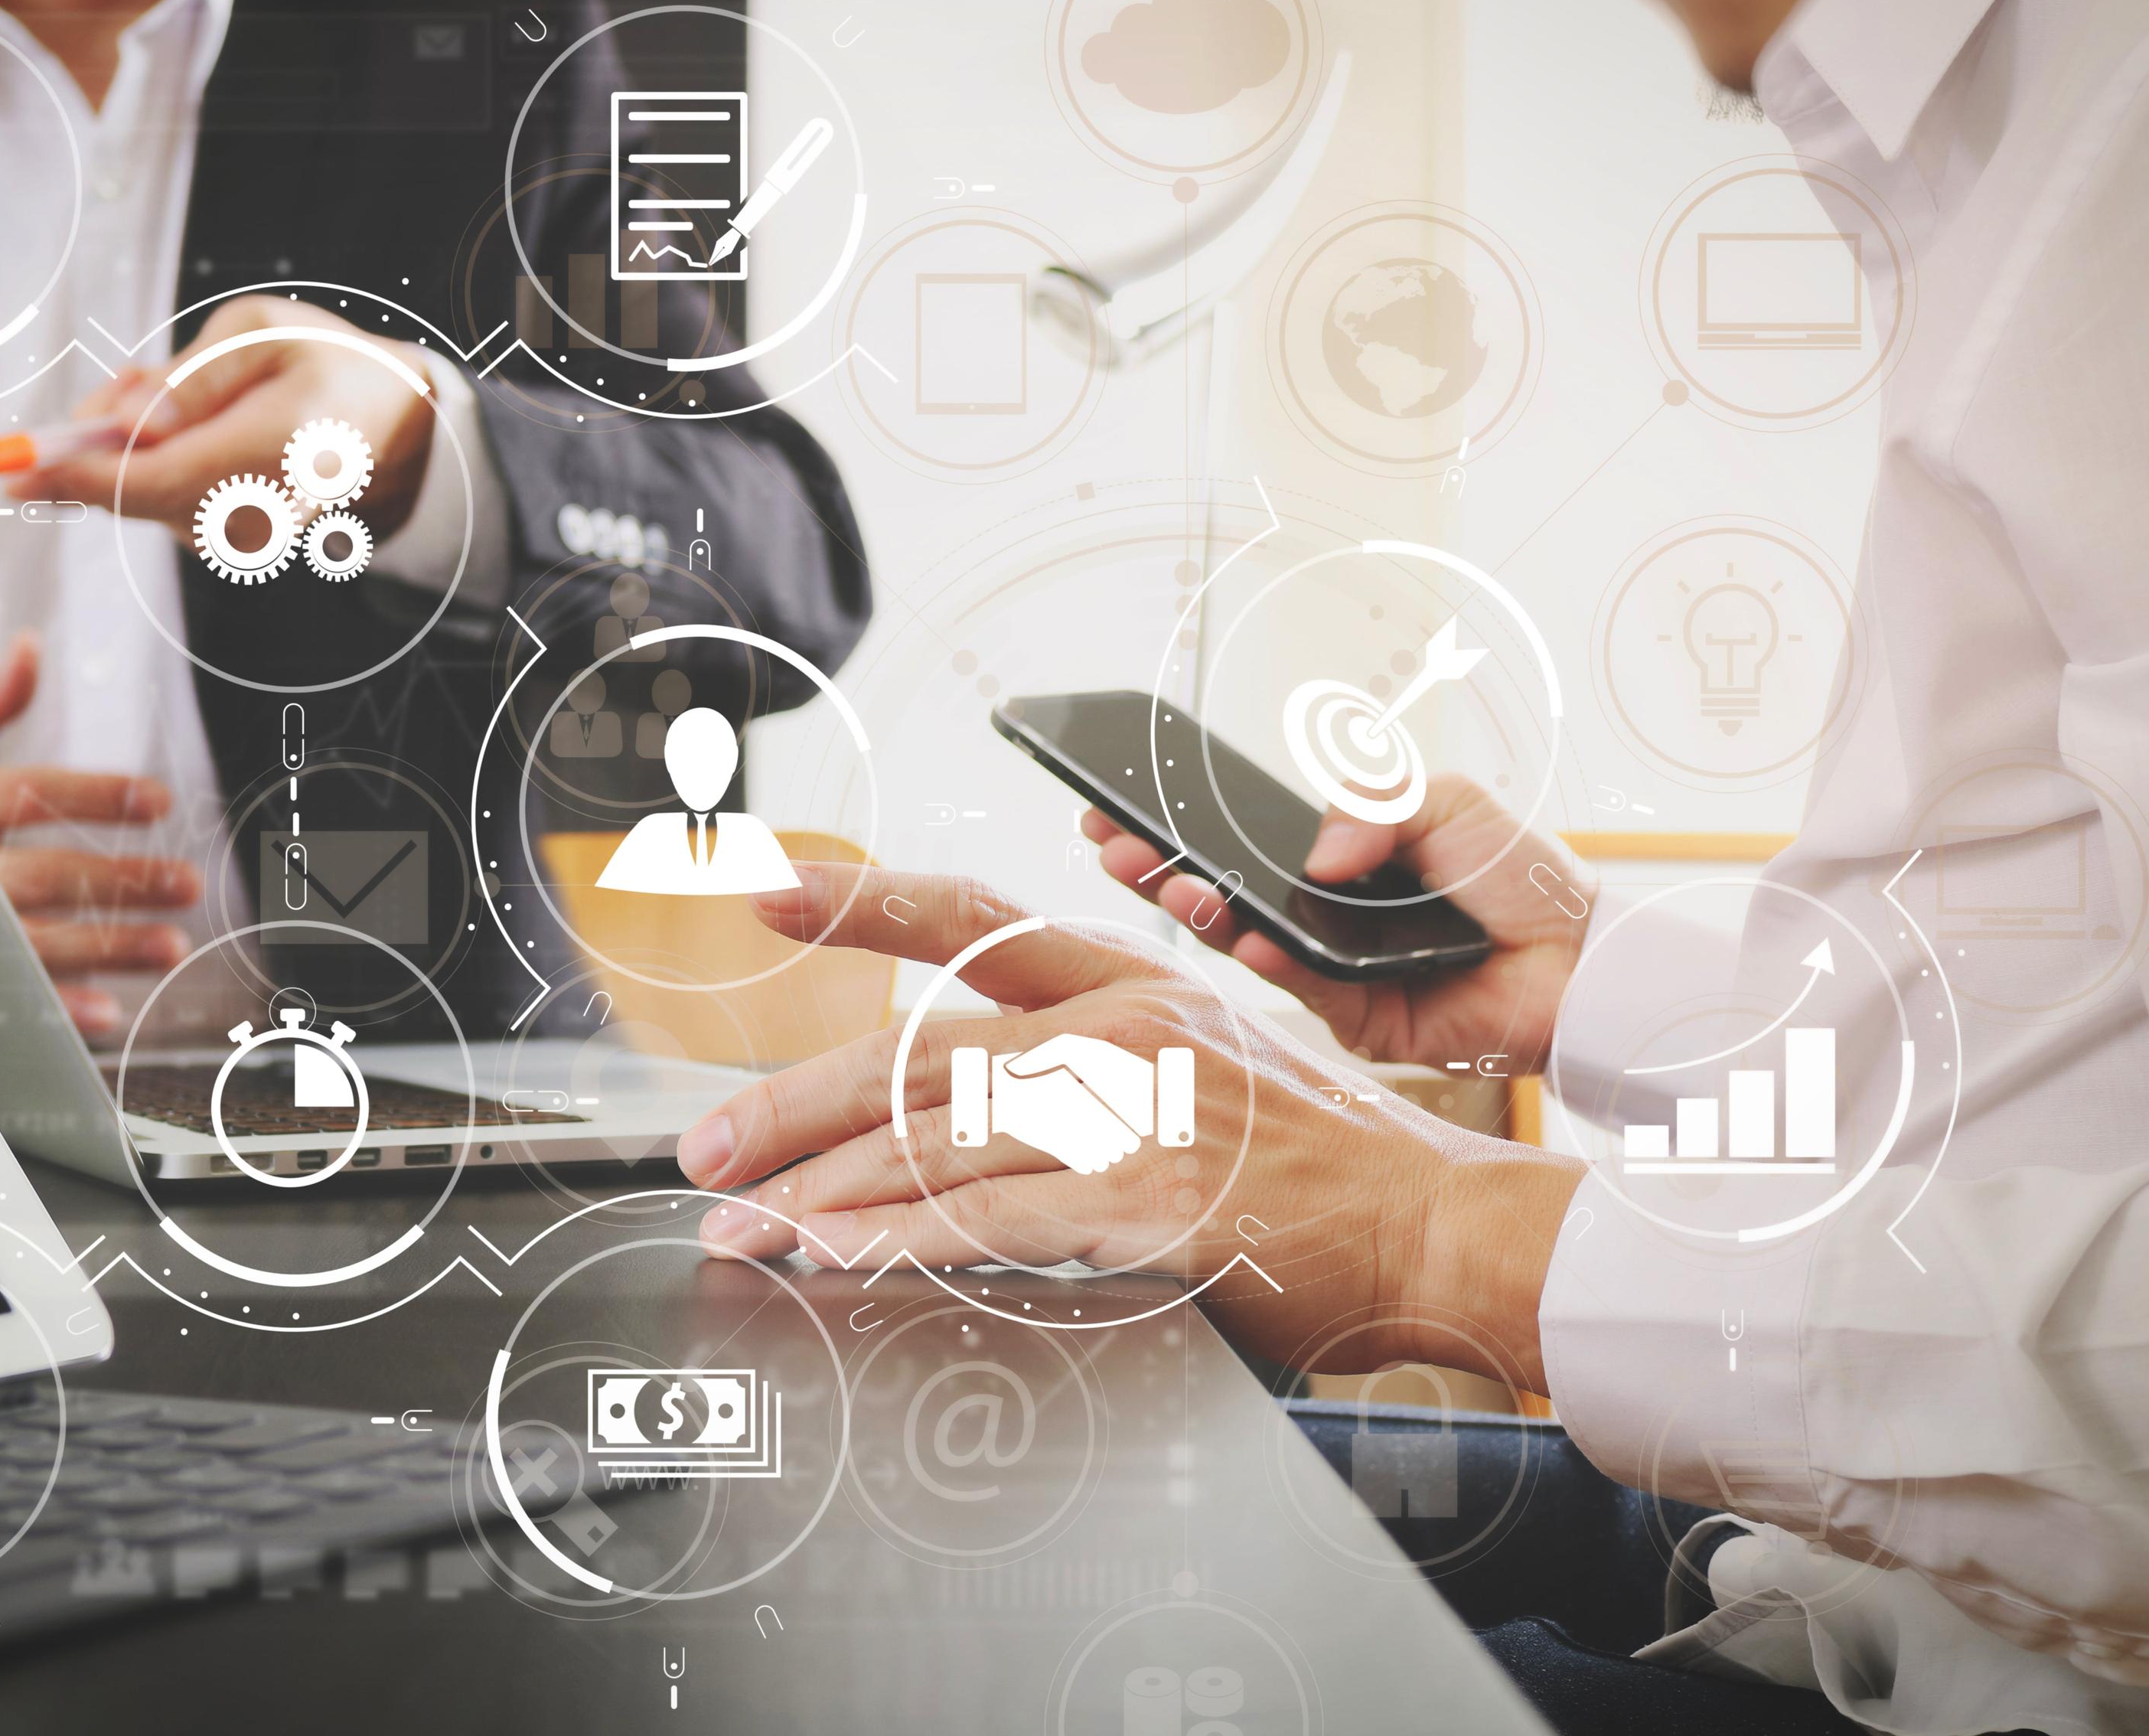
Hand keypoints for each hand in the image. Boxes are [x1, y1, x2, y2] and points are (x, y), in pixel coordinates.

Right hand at [0, 635, 198, 1037]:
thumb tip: (29, 647)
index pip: (32, 794)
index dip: (98, 795)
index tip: (159, 800)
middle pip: (47, 873)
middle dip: (122, 880)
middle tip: (187, 883)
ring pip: (36, 938)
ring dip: (108, 946)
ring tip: (172, 946)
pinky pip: (3, 996)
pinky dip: (54, 1008)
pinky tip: (106, 1011)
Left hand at [20, 294, 436, 532]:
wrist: (399, 429)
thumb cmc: (327, 362)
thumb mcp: (263, 331)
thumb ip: (191, 378)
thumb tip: (127, 424)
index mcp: (263, 450)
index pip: (144, 480)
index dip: (70, 477)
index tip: (10, 472)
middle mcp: (251, 511)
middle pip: (130, 491)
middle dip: (104, 436)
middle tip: (140, 374)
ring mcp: (243, 538)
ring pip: (143, 495)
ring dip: (136, 445)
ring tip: (192, 395)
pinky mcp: (235, 546)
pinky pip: (165, 504)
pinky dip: (160, 465)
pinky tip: (202, 429)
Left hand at [677, 863, 1582, 1391]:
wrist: (1442, 1227)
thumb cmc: (1330, 1164)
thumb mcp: (1214, 1067)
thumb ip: (1096, 1072)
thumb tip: (977, 1106)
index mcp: (1134, 980)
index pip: (973, 922)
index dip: (861, 899)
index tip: (764, 890)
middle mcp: (1124, 1028)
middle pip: (915, 1051)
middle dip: (790, 1104)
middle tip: (706, 1148)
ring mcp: (1135, 1112)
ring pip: (933, 1140)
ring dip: (817, 1195)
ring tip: (740, 1227)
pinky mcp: (1148, 1201)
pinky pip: (989, 1219)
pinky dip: (897, 1243)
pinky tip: (835, 1258)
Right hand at [1084, 774, 1588, 1072]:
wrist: (1582, 961)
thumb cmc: (1520, 877)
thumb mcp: (1449, 801)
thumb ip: (1375, 800)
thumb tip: (1318, 851)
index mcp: (1334, 858)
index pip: (1236, 836)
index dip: (1178, 821)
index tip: (1117, 798)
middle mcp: (1318, 913)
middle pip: (1218, 886)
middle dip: (1157, 863)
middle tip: (1109, 839)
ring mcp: (1329, 966)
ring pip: (1244, 939)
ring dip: (1198, 911)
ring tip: (1168, 883)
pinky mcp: (1353, 1017)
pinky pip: (1299, 988)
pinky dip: (1270, 961)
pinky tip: (1247, 935)